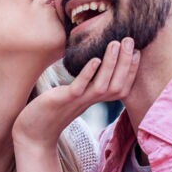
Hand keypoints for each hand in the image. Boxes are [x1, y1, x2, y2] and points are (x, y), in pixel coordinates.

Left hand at [13, 38, 138, 150]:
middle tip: (130, 40)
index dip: (132, 70)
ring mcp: (78, 101)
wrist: (34, 132)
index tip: (138, 51)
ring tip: (115, 44)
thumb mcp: (73, 93)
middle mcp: (91, 101)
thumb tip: (93, 60)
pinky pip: (79, 88)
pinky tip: (94, 60)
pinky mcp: (64, 100)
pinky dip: (88, 74)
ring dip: (111, 64)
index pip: (122, 86)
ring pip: (102, 86)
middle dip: (126, 63)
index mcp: (95, 99)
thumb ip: (85, 80)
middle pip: (118, 85)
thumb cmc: (52, 110)